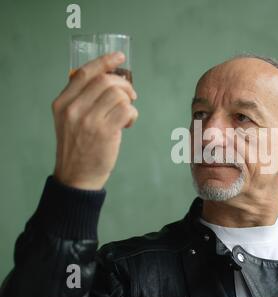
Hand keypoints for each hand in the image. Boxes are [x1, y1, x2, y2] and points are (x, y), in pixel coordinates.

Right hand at [52, 52, 137, 189]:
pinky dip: (132, 114)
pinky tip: (128, 123)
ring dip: (129, 102)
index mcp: (62, 103)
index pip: (84, 73)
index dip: (104, 61)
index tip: (119, 57)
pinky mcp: (106, 132)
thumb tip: (110, 80)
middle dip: (124, 84)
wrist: (76, 176)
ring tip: (126, 114)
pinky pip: (127, 110)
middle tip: (130, 95)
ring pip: (119, 94)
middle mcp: (73, 109)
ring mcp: (89, 120)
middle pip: (105, 81)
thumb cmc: (78, 147)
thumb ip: (81, 100)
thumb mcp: (68, 120)